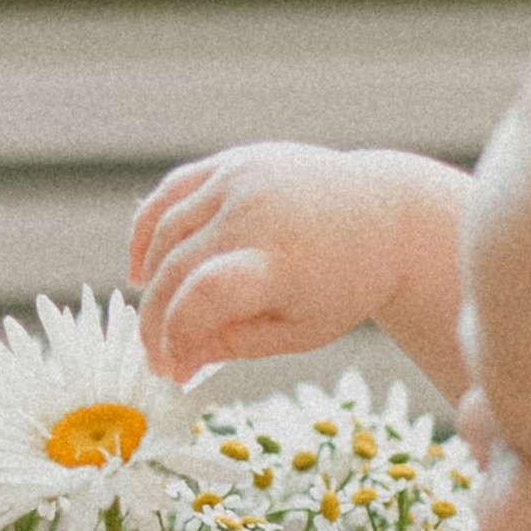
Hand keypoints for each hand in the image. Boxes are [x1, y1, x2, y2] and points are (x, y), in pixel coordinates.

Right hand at [130, 141, 470, 396]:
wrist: (386, 214)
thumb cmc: (345, 282)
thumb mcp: (301, 331)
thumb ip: (234, 343)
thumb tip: (176, 359)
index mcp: (282, 260)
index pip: (203, 295)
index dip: (175, 336)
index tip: (172, 368)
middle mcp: (256, 213)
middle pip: (175, 268)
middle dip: (154, 319)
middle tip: (156, 355)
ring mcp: (240, 180)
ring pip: (165, 231)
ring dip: (149, 280)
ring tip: (152, 316)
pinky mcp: (233, 162)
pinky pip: (170, 193)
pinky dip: (147, 231)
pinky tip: (144, 267)